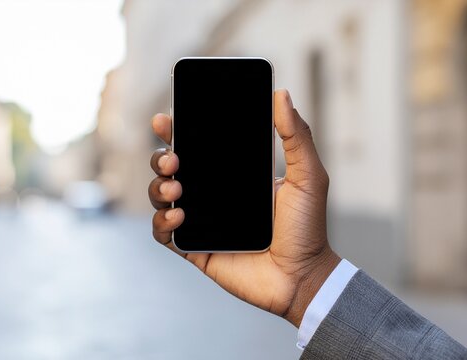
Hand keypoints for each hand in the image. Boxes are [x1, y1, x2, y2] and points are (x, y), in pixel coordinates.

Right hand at [148, 89, 340, 326]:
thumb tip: (281, 95)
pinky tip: (179, 215)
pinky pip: (164, 232)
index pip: (197, 145)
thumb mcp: (308, 176)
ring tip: (176, 188)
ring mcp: (201, 221)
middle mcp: (212, 194)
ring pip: (161, 195)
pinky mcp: (194, 248)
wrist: (303, 276)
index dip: (176, 130)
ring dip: (159, 187)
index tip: (166, 118)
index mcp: (232, 173)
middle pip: (170, 167)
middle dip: (160, 156)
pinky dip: (162, 221)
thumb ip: (296, 136)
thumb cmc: (308, 227)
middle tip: (173, 156)